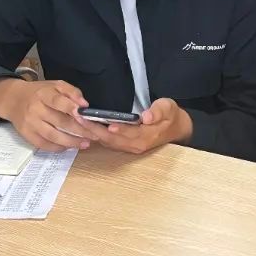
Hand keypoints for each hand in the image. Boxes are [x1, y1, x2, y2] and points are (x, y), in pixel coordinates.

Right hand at [0, 78, 90, 152]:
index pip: (57, 101)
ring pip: (52, 136)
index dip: (71, 107)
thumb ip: (71, 92)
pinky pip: (43, 145)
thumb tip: (84, 104)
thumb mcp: (55, 85)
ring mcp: (30, 123)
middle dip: (79, 129)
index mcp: (43, 93)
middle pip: (59, 121)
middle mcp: (35, 109)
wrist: (14, 99)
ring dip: (71, 142)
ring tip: (85, 143)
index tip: (85, 114)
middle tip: (94, 134)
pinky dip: (58, 147)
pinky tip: (69, 147)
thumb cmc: (40, 92)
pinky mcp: (26, 135)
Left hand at [73, 98, 191, 155]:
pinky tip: (86, 127)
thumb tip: (147, 116)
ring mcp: (130, 148)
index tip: (103, 122)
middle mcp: (136, 145)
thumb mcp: (169, 108)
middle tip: (80, 116)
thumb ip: (159, 111)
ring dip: (92, 132)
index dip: (116, 128)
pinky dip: (97, 135)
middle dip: (95, 128)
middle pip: (112, 139)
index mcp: (147, 136)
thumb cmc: (171, 116)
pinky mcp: (125, 146)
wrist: (177, 129)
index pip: (128, 132)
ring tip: (78, 120)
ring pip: (108, 142)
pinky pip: (108, 142)